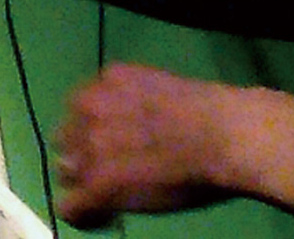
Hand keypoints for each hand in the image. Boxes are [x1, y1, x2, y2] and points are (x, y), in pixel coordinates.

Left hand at [54, 64, 293, 227]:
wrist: (227, 135)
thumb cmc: (213, 112)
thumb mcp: (165, 89)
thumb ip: (136, 103)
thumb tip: (131, 130)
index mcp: (111, 79)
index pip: (80, 107)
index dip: (96, 128)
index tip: (117, 144)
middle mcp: (91, 108)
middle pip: (67, 138)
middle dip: (87, 153)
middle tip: (117, 168)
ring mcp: (90, 147)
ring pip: (66, 172)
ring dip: (87, 181)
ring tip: (115, 192)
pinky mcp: (96, 185)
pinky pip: (71, 208)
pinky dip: (88, 215)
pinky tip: (110, 215)